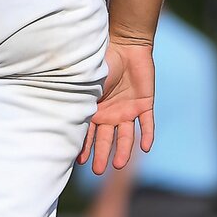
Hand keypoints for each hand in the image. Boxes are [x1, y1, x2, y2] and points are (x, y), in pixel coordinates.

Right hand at [80, 40, 153, 175]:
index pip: (89, 133)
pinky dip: (147, 135)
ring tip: (118, 165)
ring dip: (123, 150)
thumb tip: (69, 118)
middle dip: (102, 155)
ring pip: (127, 136)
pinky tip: (146, 148)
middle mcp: (112, 114)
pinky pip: (147, 124)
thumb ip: (83, 100)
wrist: (126, 45)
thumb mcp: (89, 83)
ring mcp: (129, 111)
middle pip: (107, 139)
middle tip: (98, 171)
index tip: (80, 162)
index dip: (85, 147)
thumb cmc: (103, 62)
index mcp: (96, 110)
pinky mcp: (145, 105)